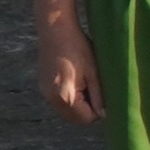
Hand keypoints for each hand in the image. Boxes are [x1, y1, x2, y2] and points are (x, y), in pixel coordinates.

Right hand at [35, 8, 103, 125]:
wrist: (55, 31)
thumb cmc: (78, 49)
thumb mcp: (94, 72)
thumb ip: (99, 96)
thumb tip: (105, 115)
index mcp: (66, 97)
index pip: (87, 119)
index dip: (99, 110)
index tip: (106, 95)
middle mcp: (51, 99)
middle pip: (76, 118)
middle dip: (89, 109)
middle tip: (97, 88)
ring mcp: (45, 93)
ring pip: (68, 111)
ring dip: (80, 104)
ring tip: (87, 82)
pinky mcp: (43, 87)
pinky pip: (60, 101)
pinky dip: (71, 97)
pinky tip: (77, 79)